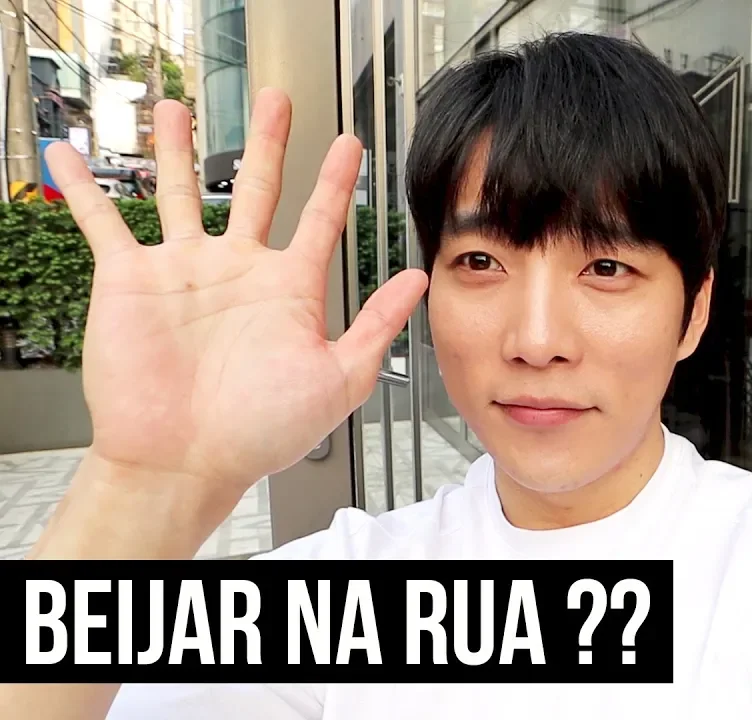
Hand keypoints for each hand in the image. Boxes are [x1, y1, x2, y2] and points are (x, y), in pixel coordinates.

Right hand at [46, 90, 427, 508]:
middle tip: (276, 100)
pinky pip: (104, 222)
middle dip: (267, 143)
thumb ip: (376, 326)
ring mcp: (184, 272)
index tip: (351, 144)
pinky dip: (85, 188)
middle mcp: (238, 272)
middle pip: (256, 189)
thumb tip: (417, 281)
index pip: (319, 219)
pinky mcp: (131, 280)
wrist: (186, 461)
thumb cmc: (261, 433)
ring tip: (178, 107)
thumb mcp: (338, 379)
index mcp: (288, 290)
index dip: (336, 181)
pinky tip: (69, 155)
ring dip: (179, 150)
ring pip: (181, 193)